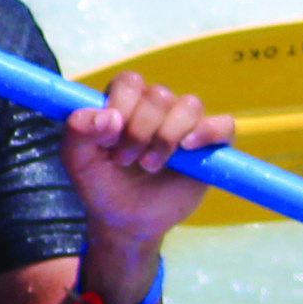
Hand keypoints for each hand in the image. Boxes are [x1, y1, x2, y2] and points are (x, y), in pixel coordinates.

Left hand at [60, 69, 230, 277]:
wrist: (127, 221)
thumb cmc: (102, 185)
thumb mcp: (78, 162)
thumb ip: (78, 133)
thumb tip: (107, 117)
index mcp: (124, 102)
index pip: (130, 82)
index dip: (121, 106)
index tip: (110, 140)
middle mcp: (156, 107)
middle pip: (159, 95)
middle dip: (140, 129)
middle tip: (127, 160)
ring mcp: (185, 124)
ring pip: (189, 105)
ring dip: (167, 135)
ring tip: (150, 165)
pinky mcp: (210, 145)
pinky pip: (224, 125)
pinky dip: (208, 131)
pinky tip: (188, 147)